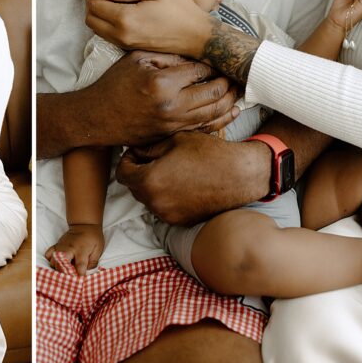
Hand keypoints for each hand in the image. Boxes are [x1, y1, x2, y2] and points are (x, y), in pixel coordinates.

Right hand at [46, 224, 104, 275]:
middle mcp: (69, 248)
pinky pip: (49, 254)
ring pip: (53, 261)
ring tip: (65, 271)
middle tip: (70, 278)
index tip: (81, 281)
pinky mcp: (57, 244)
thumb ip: (93, 262)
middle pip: (62, 264)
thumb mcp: (98, 249)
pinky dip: (51, 260)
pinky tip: (57, 263)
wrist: (85, 224)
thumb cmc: (93, 238)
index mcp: (81, 250)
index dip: (80, 276)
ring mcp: (61, 246)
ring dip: (58, 268)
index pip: (79, 267)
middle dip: (65, 274)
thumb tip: (86, 272)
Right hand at [74, 50, 239, 146]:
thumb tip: (195, 56)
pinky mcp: (173, 134)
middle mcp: (172, 105)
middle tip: (236, 74)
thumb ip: (168, 56)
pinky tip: (231, 111)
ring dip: (230, 100)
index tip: (220, 61)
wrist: (98, 116)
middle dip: (228, 82)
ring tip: (238, 90)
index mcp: (163, 82)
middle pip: (214, 92)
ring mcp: (174, 123)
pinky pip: (205, 128)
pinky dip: (222, 119)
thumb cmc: (115, 84)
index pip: (201, 71)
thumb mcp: (137, 58)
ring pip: (214, 112)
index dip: (214, 65)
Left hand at [82, 0, 216, 57]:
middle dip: (90, 3)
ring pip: (96, 28)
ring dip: (96, 14)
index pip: (93, 4)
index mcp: (126, 18)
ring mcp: (125, 43)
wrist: (197, 37)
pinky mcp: (129, 47)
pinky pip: (106, 35)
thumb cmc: (180, 9)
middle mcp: (121, 34)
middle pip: (90, 18)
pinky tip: (117, 12)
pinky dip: (104, 23)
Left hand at [116, 131, 268, 224]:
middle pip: (133, 187)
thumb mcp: (174, 141)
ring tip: (171, 170)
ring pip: (148, 199)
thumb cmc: (208, 154)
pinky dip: (166, 197)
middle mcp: (155, 202)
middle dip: (139, 172)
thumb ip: (148, 148)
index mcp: (149, 180)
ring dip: (152, 186)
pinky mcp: (181, 222)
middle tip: (155, 159)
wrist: (239, 175)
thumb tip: (135, 152)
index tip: (138, 153)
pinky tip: (182, 184)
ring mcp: (168, 215)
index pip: (122, 172)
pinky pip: (163, 208)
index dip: (128, 160)